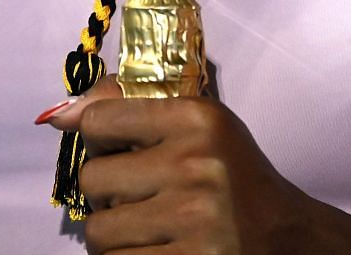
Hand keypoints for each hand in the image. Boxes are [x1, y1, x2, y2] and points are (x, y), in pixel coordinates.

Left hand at [46, 82, 350, 253]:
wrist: (290, 239)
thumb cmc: (236, 178)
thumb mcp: (200, 127)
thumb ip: (132, 109)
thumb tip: (60, 116)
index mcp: (197, 119)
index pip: (100, 120)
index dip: (97, 140)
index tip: (114, 149)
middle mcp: (195, 166)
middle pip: (93, 179)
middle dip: (105, 194)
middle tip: (133, 197)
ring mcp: (193, 220)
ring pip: (99, 230)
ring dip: (113, 233)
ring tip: (144, 228)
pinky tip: (152, 249)